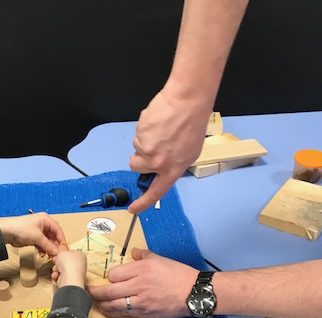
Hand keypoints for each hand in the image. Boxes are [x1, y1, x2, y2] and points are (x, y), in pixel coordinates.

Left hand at [0, 212, 65, 256]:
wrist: (7, 232)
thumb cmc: (22, 229)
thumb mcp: (37, 237)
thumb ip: (48, 245)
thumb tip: (57, 252)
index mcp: (46, 220)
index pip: (58, 230)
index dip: (61, 240)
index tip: (64, 249)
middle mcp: (44, 224)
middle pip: (53, 236)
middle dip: (55, 246)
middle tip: (56, 255)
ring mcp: (39, 231)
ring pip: (48, 241)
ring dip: (49, 249)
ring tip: (49, 256)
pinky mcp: (34, 238)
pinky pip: (42, 244)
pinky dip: (43, 249)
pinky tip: (42, 254)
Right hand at [51, 245, 86, 288]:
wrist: (69, 278)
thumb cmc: (67, 262)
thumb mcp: (62, 251)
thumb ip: (62, 248)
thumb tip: (63, 246)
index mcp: (80, 255)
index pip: (71, 253)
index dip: (63, 253)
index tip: (57, 254)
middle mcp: (79, 264)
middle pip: (65, 262)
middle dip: (57, 262)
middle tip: (55, 261)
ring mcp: (75, 274)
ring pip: (62, 270)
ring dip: (56, 269)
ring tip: (56, 270)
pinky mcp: (70, 281)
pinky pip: (61, 277)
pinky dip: (57, 276)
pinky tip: (57, 276)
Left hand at [88, 247, 197, 317]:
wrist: (194, 293)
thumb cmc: (178, 274)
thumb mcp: (161, 259)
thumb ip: (144, 255)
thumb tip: (134, 252)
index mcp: (141, 269)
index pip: (114, 274)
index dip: (109, 276)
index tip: (108, 277)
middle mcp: (138, 285)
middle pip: (108, 290)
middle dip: (95, 292)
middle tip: (88, 290)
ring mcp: (141, 301)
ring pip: (113, 305)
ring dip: (101, 304)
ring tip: (95, 302)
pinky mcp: (145, 313)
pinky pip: (124, 314)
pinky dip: (113, 312)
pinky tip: (108, 310)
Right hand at [128, 87, 211, 213]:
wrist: (188, 100)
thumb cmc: (192, 124)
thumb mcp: (190, 153)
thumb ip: (172, 166)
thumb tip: (159, 171)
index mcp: (172, 169)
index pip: (155, 192)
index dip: (143, 202)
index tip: (133, 208)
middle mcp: (157, 161)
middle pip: (137, 166)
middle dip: (141, 158)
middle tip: (155, 146)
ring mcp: (147, 146)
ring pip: (138, 148)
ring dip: (146, 141)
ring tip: (162, 130)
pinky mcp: (140, 132)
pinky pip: (138, 134)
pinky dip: (146, 129)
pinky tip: (159, 122)